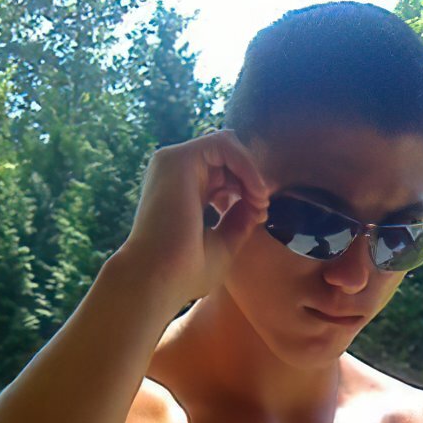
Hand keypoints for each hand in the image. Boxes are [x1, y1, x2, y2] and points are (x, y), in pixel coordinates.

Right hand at [114, 129, 273, 309]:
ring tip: (260, 200)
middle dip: (251, 179)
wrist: (160, 279)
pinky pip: (222, 143)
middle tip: (262, 208)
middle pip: (226, 158)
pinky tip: (254, 190)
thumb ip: (238, 221)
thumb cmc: (186, 272)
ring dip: (250, 170)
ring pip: (226, 145)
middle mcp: (177, 175)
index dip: (246, 189)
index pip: (222, 174)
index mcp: (184, 193)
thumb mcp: (222, 244)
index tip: (260, 217)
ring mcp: (173, 164)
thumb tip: (255, 204)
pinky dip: (245, 163)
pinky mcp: (177, 159)